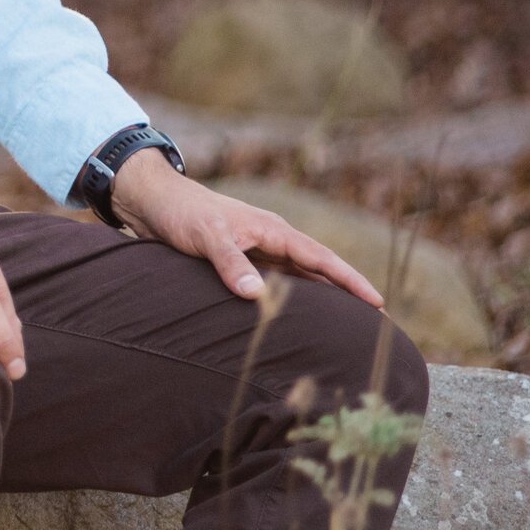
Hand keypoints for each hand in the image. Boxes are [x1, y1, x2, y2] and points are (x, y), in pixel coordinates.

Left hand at [109, 152, 383, 307]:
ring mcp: (256, 252)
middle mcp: (270, 241)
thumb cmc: (181, 212)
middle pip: (316, 272)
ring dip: (318, 300)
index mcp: (272, 231)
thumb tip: (257, 296)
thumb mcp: (206, 236)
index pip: (321, 259)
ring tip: (343, 330)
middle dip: (344, 295)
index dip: (349, 281)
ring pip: (297, 279)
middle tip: (373, 327)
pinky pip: (273, 284)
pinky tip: (294, 320)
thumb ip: (230, 263)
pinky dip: (288, 300)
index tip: (378, 303)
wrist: (150, 200)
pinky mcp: (238, 262)